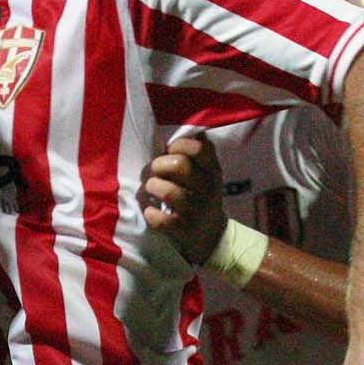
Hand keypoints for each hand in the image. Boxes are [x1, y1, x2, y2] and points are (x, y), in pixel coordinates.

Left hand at [139, 136, 227, 265]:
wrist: (210, 235)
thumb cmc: (199, 195)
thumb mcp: (206, 173)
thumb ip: (194, 154)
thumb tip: (177, 129)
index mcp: (212, 170)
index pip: (200, 148)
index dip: (179, 145)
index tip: (170, 150)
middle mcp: (207, 188)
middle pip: (180, 166)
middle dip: (160, 164)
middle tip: (156, 170)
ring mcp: (196, 210)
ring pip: (169, 192)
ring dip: (153, 187)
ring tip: (152, 188)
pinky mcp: (184, 229)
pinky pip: (162, 220)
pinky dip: (151, 214)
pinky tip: (151, 211)